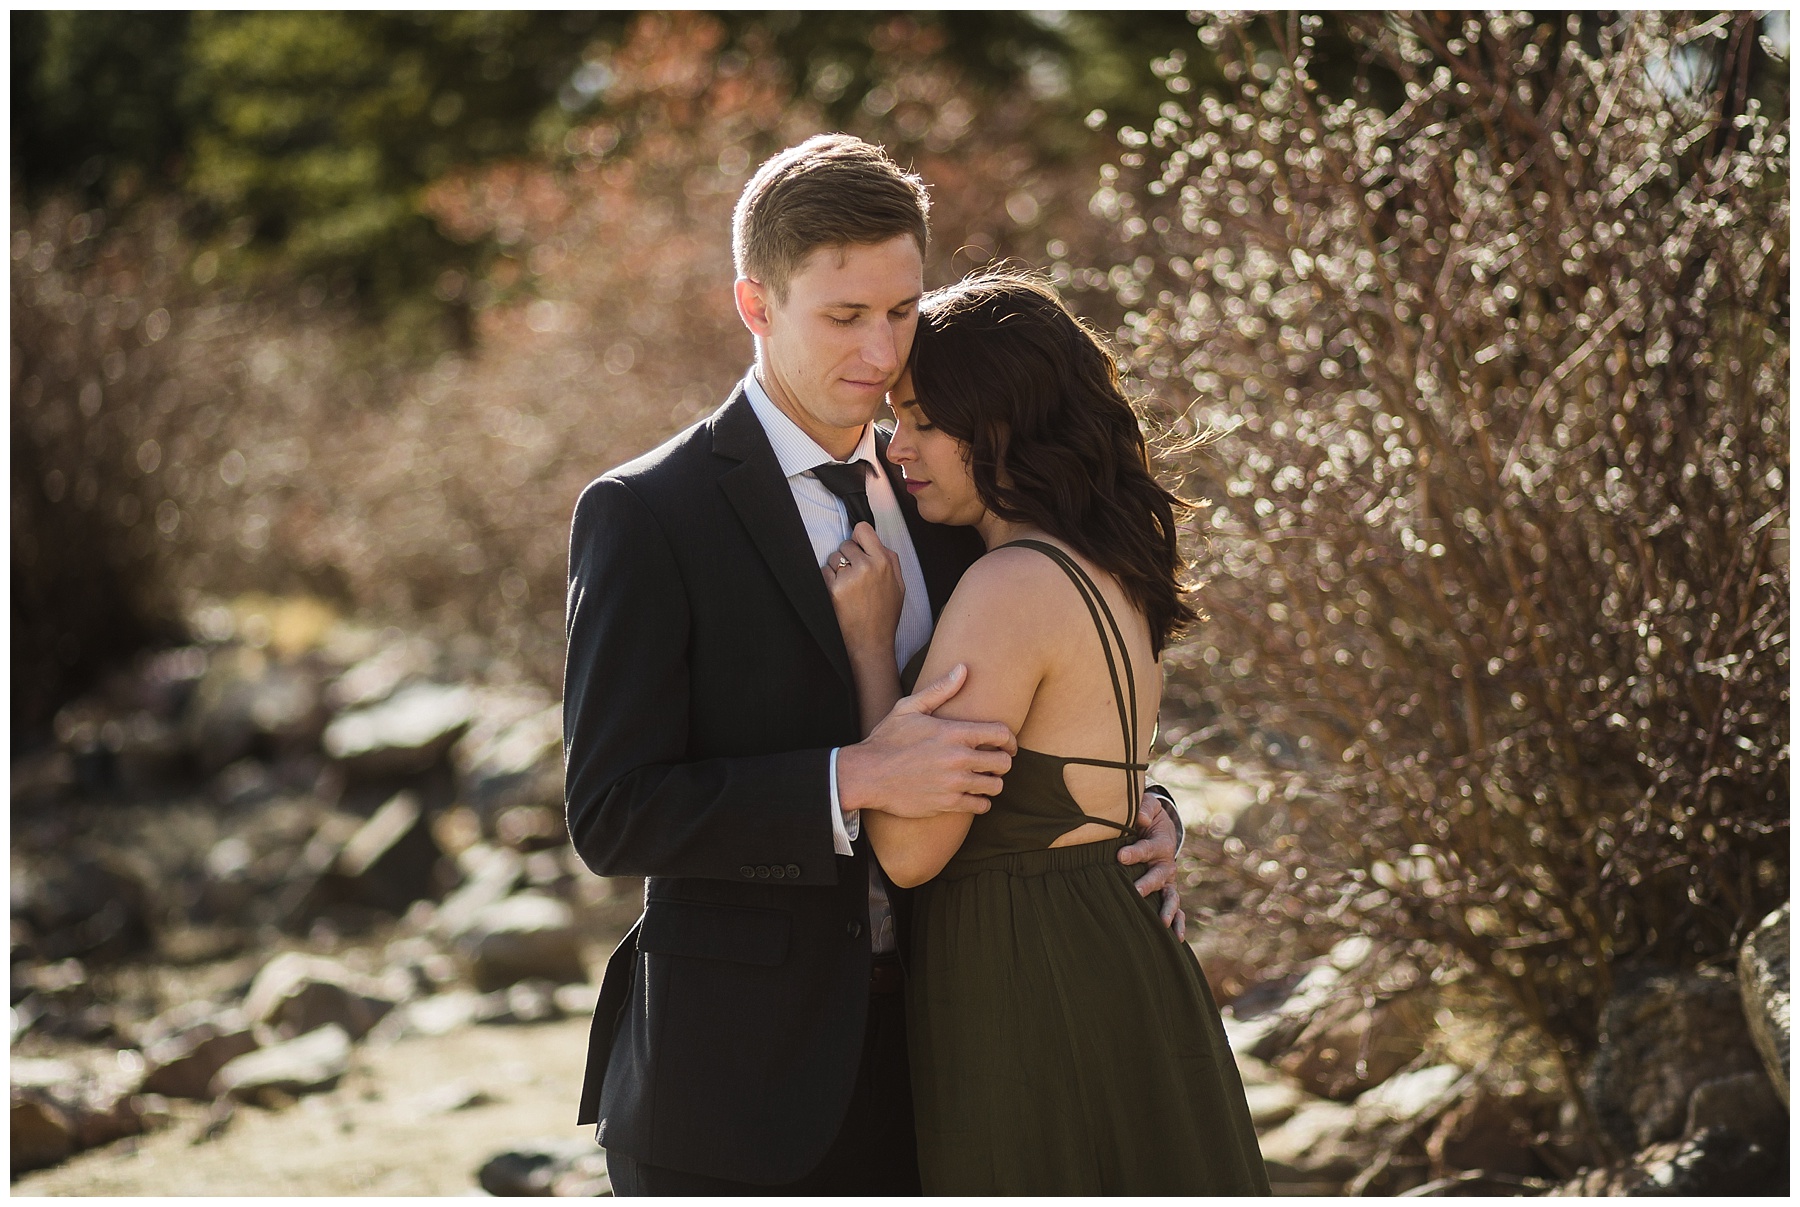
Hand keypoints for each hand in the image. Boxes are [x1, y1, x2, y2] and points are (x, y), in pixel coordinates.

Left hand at [822, 522, 903, 662]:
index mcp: (884, 562)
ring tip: (848, 586)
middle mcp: (866, 566)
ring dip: (837, 568)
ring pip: (833, 557)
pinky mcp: (834, 589)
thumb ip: (890, 560)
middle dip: (848, 556)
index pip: (863, 529)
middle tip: (854, 575)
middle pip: (846, 544)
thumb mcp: (899, 585)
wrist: (871, 642)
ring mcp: (849, 577)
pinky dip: (829, 580)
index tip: (858, 547)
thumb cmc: (885, 615)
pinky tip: (840, 593)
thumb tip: (875, 541)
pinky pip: (824, 571)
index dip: (858, 538)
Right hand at [837, 664, 1015, 818]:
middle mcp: (958, 758)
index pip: (1001, 734)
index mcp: (953, 733)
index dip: (1010, 740)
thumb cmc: (888, 739)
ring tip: (983, 780)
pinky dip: (981, 802)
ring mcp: (954, 783)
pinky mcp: (947, 804)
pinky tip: (973, 796)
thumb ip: (940, 689)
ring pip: (995, 786)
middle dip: (1003, 762)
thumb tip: (963, 669)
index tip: (1008, 745)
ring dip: (992, 783)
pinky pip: (980, 806)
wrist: (867, 775)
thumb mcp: (909, 708)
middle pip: (1003, 763)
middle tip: (995, 763)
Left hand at [1118, 790, 1186, 938]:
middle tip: (1136, 891)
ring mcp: (1169, 881)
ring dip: (1167, 909)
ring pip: (1171, 896)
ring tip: (1162, 922)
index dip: (1134, 853)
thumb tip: (1141, 817)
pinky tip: (1177, 939)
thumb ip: (1144, 809)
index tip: (1120, 857)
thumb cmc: (1149, 818)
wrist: (1161, 828)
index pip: (1147, 848)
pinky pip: (1177, 909)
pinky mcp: (1168, 891)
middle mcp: (1167, 864)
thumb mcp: (1148, 807)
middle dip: (1148, 884)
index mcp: (1161, 844)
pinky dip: (1179, 923)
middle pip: (1159, 876)